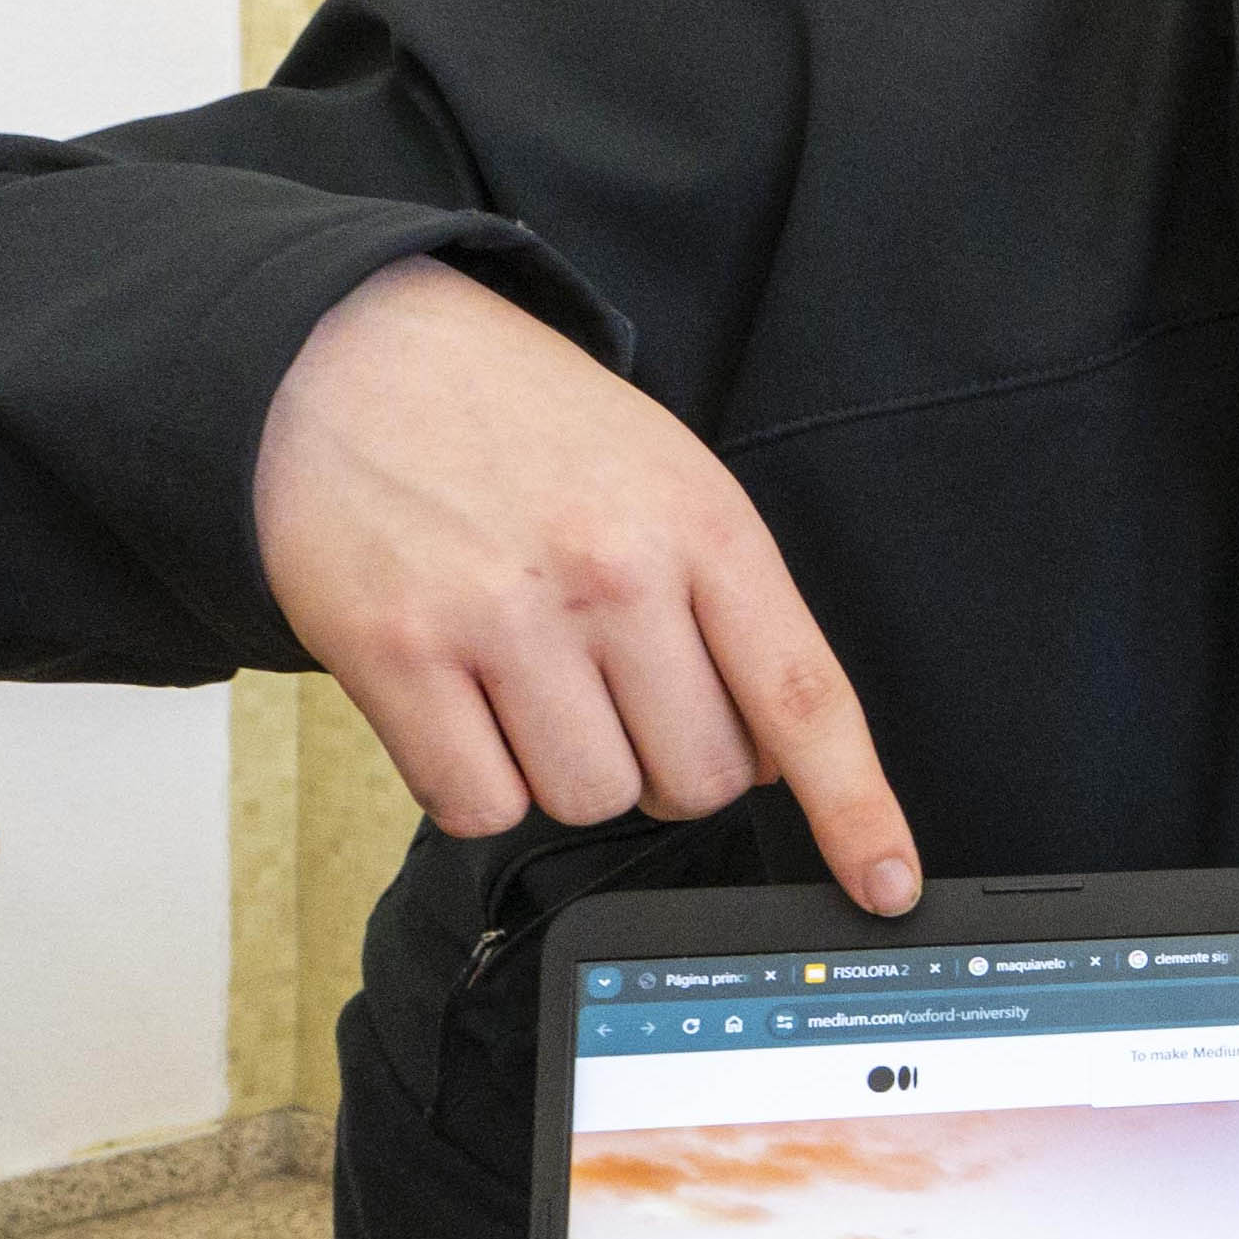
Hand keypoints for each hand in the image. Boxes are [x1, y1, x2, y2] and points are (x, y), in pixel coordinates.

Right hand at [254, 258, 922, 907]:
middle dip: (667, 767)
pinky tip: (464, 702)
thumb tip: (771, 761)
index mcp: (701, 525)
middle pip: (696, 780)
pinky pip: (477, 807)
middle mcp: (613, 571)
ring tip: (530, 678)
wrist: (355, 354)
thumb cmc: (527, 429)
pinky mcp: (397, 654)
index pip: (803, 695)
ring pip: (588, 801)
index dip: (853, 806)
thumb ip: (728, 605)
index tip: (883, 885)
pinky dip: (477, 782)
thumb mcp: (666, 476)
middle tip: (615, 692)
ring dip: (567, 770)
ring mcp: (503, 615)